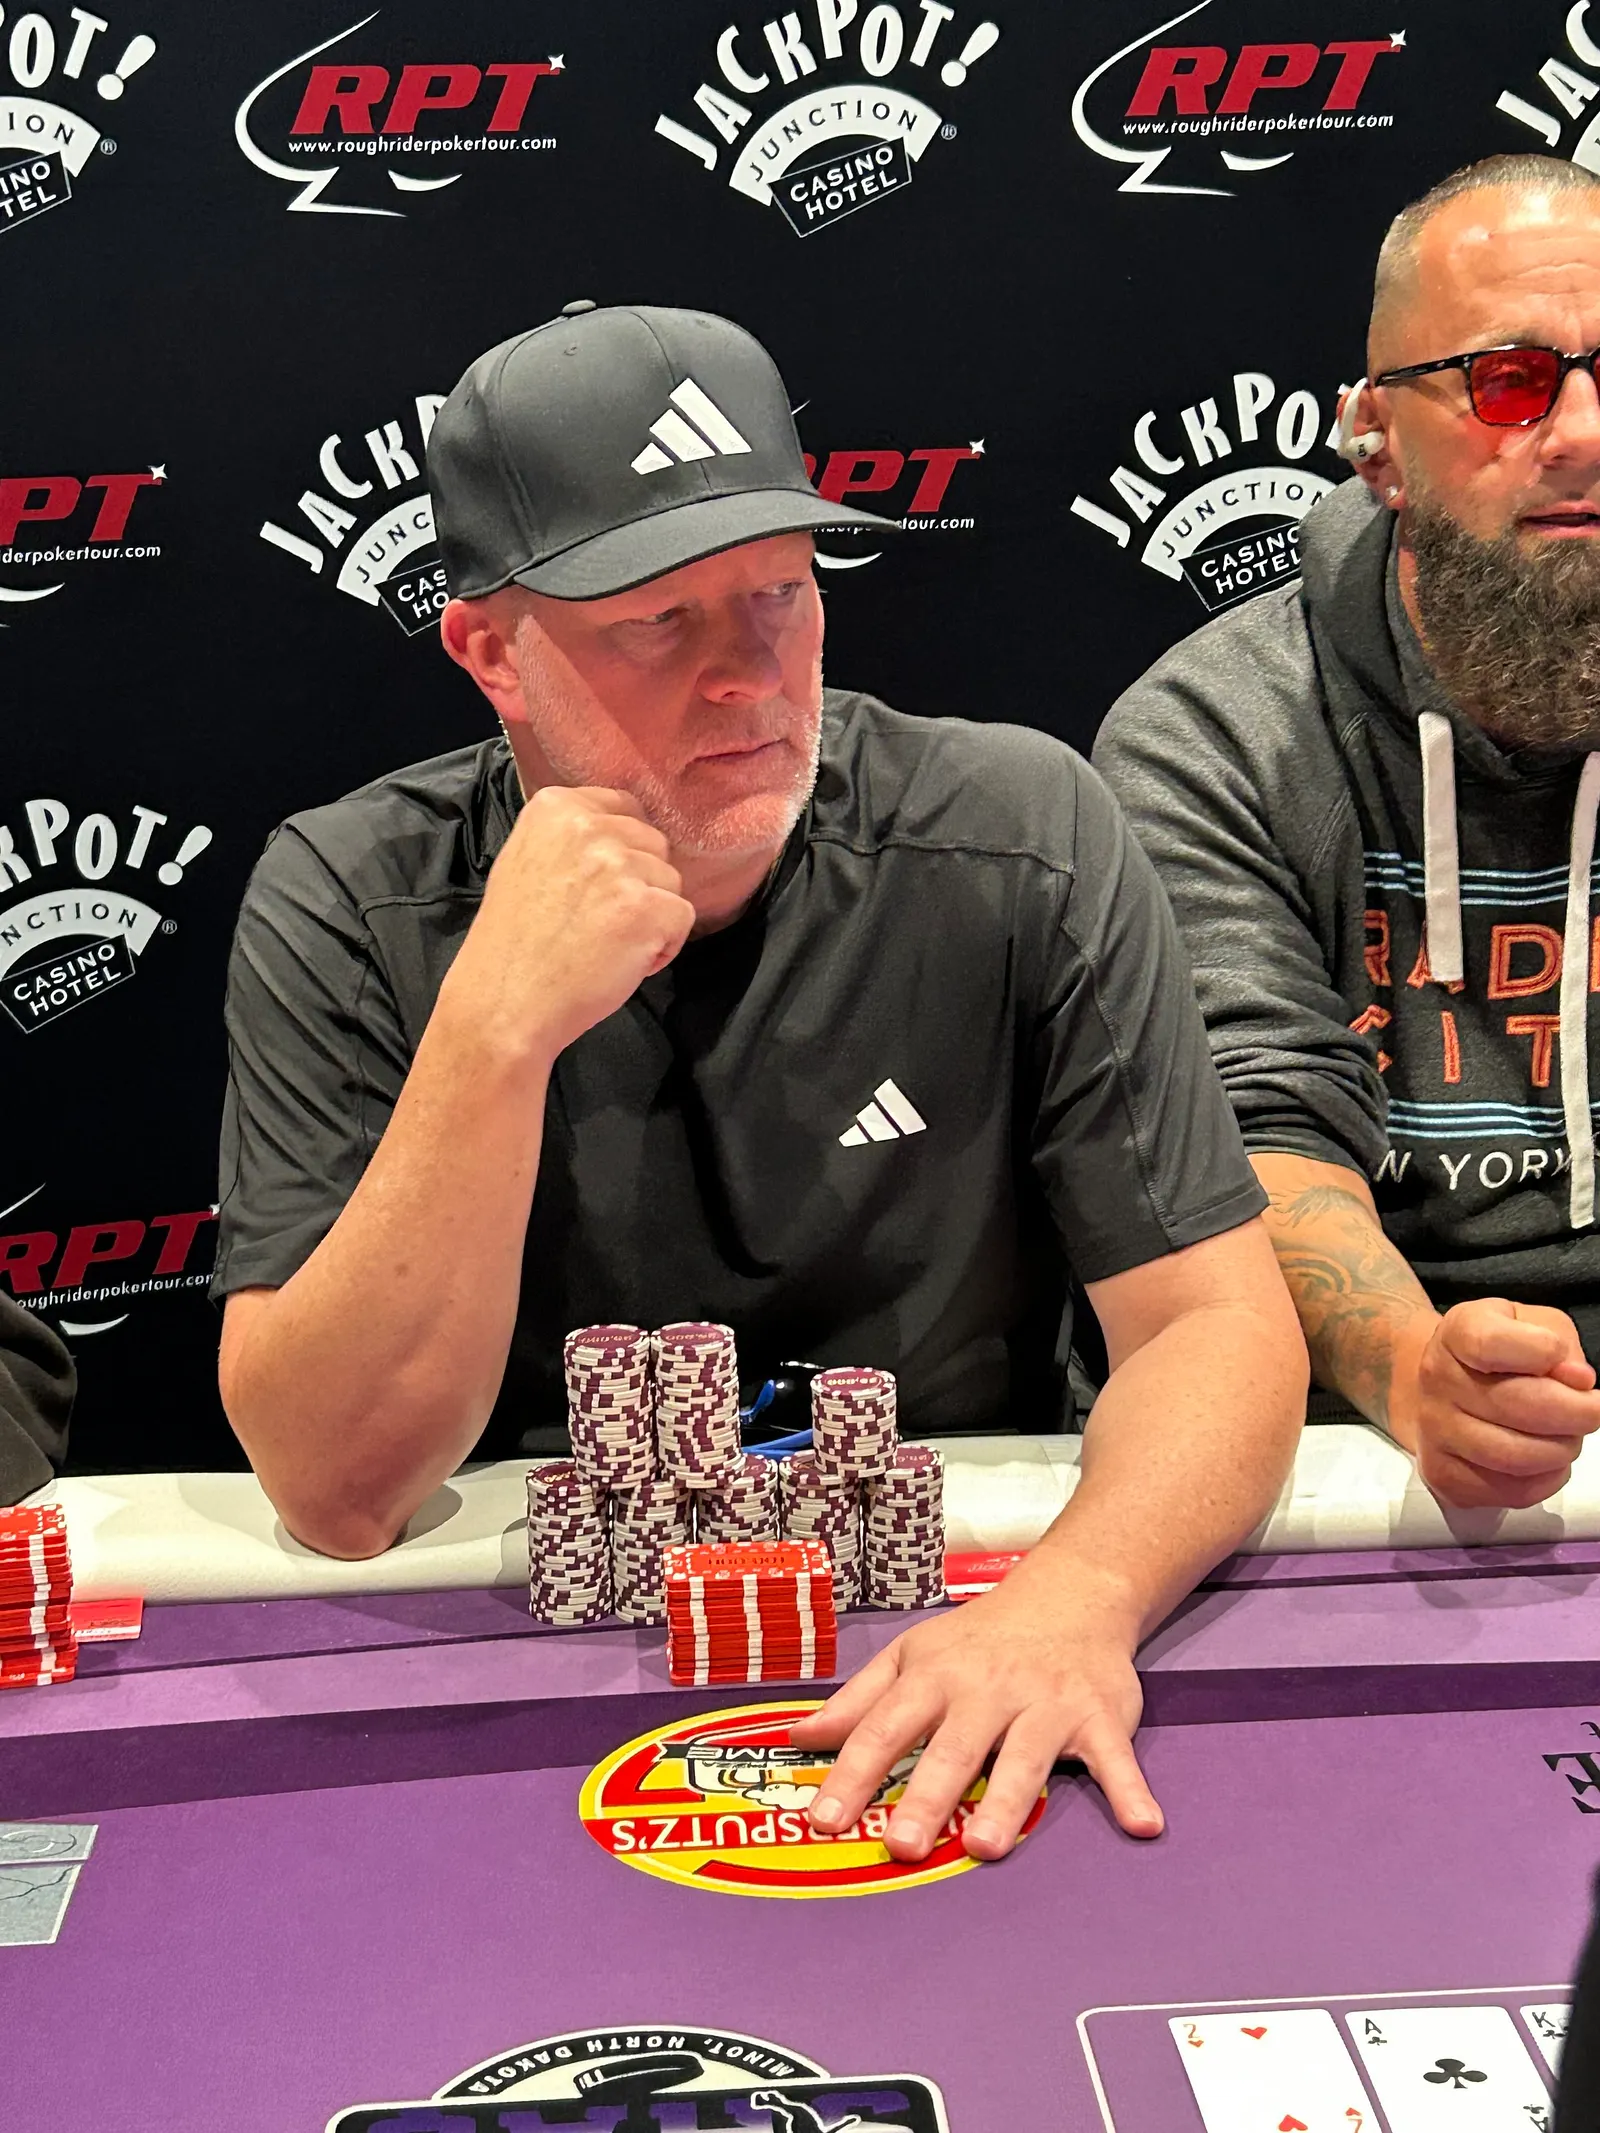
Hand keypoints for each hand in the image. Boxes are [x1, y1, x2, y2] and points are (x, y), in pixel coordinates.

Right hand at [445, 786, 694, 1062]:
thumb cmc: (514, 944)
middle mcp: (588, 827)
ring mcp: (618, 865)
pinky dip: (663, 946)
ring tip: (605, 944)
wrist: (505, 1003)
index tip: (597, 887)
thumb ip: (570, 838)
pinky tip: (621, 961)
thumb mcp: (524, 862)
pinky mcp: (645, 907)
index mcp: (555, 808)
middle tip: (597, 922)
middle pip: (653, 843)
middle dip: (639, 883)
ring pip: (670, 881)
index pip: (624, 809)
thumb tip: (620, 833)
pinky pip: (681, 917)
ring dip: (650, 916)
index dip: (623, 852)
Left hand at [787, 1570, 1162, 1862]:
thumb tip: (798, 1738)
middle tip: (901, 1846)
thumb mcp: (911, 1655)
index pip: (884, 1728)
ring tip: (985, 1846)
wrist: (1070, 1591)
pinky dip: (1130, 1789)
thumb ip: (858, 1702)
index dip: (852, 1774)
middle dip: (926, 1795)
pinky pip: (1115, 1757)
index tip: (823, 1820)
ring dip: (1007, 1800)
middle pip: (953, 1747)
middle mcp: (987, 1690)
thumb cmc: (980, 1637)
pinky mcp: (1099, 1716)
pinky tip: (1142, 1824)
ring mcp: (1046, 1703)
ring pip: (1025, 1756)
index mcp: (935, 1677)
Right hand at [1393, 1299, 1599, 1509]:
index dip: (1542, 1353)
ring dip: (1562, 1450)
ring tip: (1567, 1436)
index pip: (1490, 1343)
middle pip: (1517, 1406)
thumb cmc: (1500, 1355)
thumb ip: (1559, 1343)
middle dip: (1576, 1413)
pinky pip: (1511, 1492)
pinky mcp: (1443, 1474)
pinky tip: (1546, 1460)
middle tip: (1593, 1411)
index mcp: (1458, 1333)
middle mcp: (1437, 1380)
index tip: (1571, 1367)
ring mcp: (1436, 1430)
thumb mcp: (1533, 1326)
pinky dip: (1546, 1480)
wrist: (1447, 1387)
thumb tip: (1578, 1380)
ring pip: (1516, 1457)